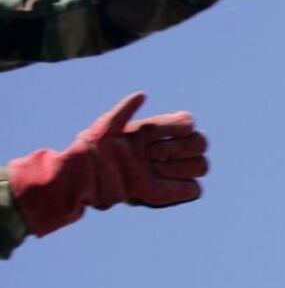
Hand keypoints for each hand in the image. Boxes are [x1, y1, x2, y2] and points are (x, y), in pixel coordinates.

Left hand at [8, 93, 208, 236]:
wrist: (81, 179)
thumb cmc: (93, 150)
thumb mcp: (106, 126)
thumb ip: (124, 110)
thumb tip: (142, 95)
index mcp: (157, 132)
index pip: (188, 124)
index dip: (176, 129)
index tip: (152, 137)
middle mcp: (167, 150)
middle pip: (200, 143)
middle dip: (178, 148)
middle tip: (151, 154)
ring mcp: (167, 171)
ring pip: (200, 165)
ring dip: (181, 166)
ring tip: (155, 170)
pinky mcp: (164, 192)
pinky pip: (192, 189)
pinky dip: (184, 187)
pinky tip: (160, 181)